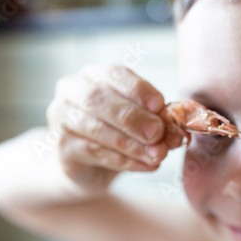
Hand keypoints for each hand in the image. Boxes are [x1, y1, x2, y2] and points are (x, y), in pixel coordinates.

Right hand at [46, 65, 182, 193]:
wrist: (90, 167)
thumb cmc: (119, 135)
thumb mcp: (143, 124)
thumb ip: (158, 123)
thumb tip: (178, 132)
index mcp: (96, 75)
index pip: (115, 74)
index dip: (138, 90)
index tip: (159, 105)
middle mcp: (73, 90)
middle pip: (98, 99)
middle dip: (132, 117)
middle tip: (157, 133)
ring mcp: (61, 118)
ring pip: (95, 128)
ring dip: (131, 143)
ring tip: (157, 154)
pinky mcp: (61, 147)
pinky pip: (94, 152)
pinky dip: (124, 160)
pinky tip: (146, 165)